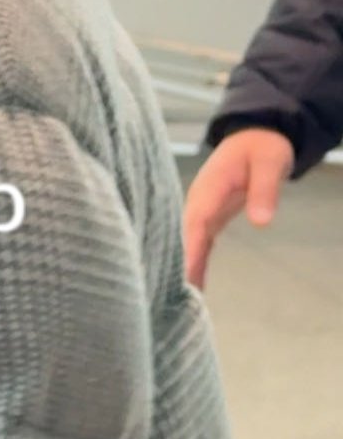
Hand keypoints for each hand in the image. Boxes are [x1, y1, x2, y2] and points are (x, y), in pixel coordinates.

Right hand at [183, 127, 294, 290]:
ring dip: (182, 269)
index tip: (181, 275)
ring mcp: (200, 209)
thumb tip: (261, 223)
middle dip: (177, 266)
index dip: (188, 248)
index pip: (195, 221)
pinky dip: (194, 264)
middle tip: (168, 299)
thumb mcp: (269, 163)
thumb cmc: (262, 147)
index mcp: (209, 187)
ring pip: (186, 243)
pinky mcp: (208, 217)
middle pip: (183, 237)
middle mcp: (198, 201)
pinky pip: (198, 244)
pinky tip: (192, 288)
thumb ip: (265, 191)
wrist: (255, 135)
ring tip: (173, 304)